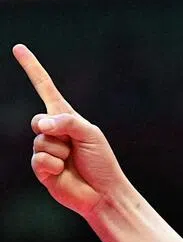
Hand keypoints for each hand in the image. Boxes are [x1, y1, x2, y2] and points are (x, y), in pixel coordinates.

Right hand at [14, 44, 128, 217]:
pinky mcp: (41, 169)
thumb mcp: (89, 134)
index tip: (18, 48)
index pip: (45, 89)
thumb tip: (41, 125)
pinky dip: (53, 165)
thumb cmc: (102, 162)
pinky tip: (63, 173)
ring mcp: (45, 150)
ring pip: (40, 142)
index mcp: (66, 118)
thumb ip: (67, 122)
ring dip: (59, 152)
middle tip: (73, 146)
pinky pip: (39, 159)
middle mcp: (53, 132)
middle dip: (54, 131)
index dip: (32, 69)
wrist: (104, 193)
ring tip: (72, 162)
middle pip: (37, 120)